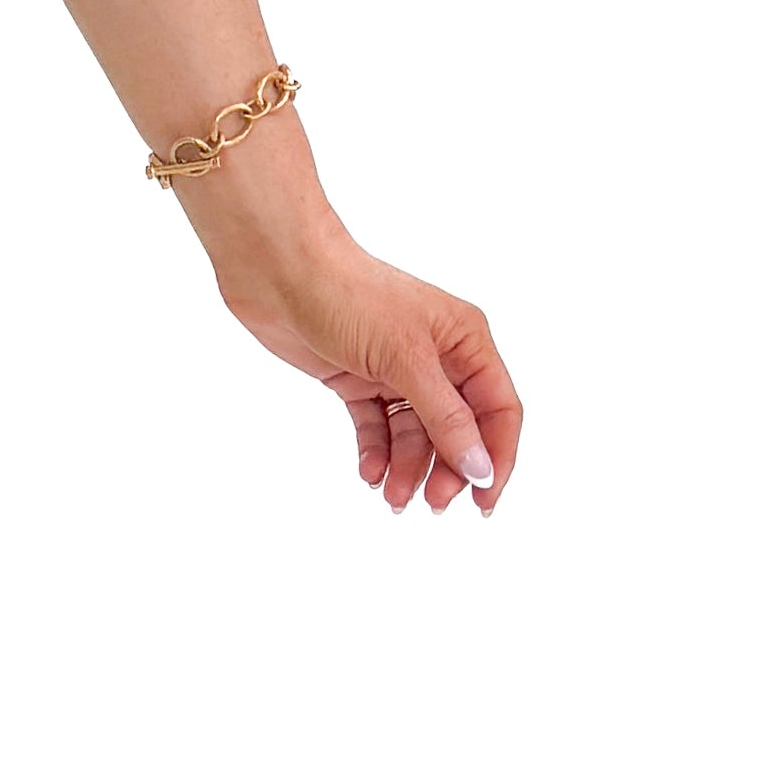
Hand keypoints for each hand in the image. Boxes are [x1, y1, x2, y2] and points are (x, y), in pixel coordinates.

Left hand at [191, 179, 522, 517]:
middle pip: (459, 429)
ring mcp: (397, 369)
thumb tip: (481, 467)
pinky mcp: (359, 380)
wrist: (278, 272)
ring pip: (416, 434)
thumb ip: (445, 417)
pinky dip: (377, 452)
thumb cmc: (348, 296)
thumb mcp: (406, 359)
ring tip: (393, 496)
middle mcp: (438, 356)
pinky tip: (371, 474)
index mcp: (465, 341)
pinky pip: (378, 427)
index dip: (497, 457)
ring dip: (409, 468)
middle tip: (431, 504)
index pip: (498, 410)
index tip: (484, 501)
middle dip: (448, 469)